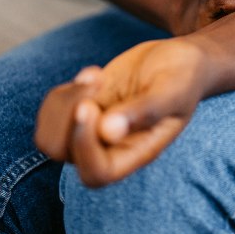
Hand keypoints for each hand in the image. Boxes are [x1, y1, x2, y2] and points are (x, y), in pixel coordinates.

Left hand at [34, 38, 213, 186]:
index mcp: (137, 152)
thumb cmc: (184, 77)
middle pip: (62, 153)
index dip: (83, 146)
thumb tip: (108, 132)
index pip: (96, 173)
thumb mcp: (172, 89)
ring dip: (64, 100)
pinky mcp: (82, 111)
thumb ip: (145, 111)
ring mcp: (93, 131)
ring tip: (97, 76)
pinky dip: (66, 89)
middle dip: (68, 116)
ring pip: (50, 135)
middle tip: (96, 85)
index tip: (90, 108)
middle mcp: (111, 149)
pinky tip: (95, 74)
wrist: (180, 60)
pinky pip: (51, 112)